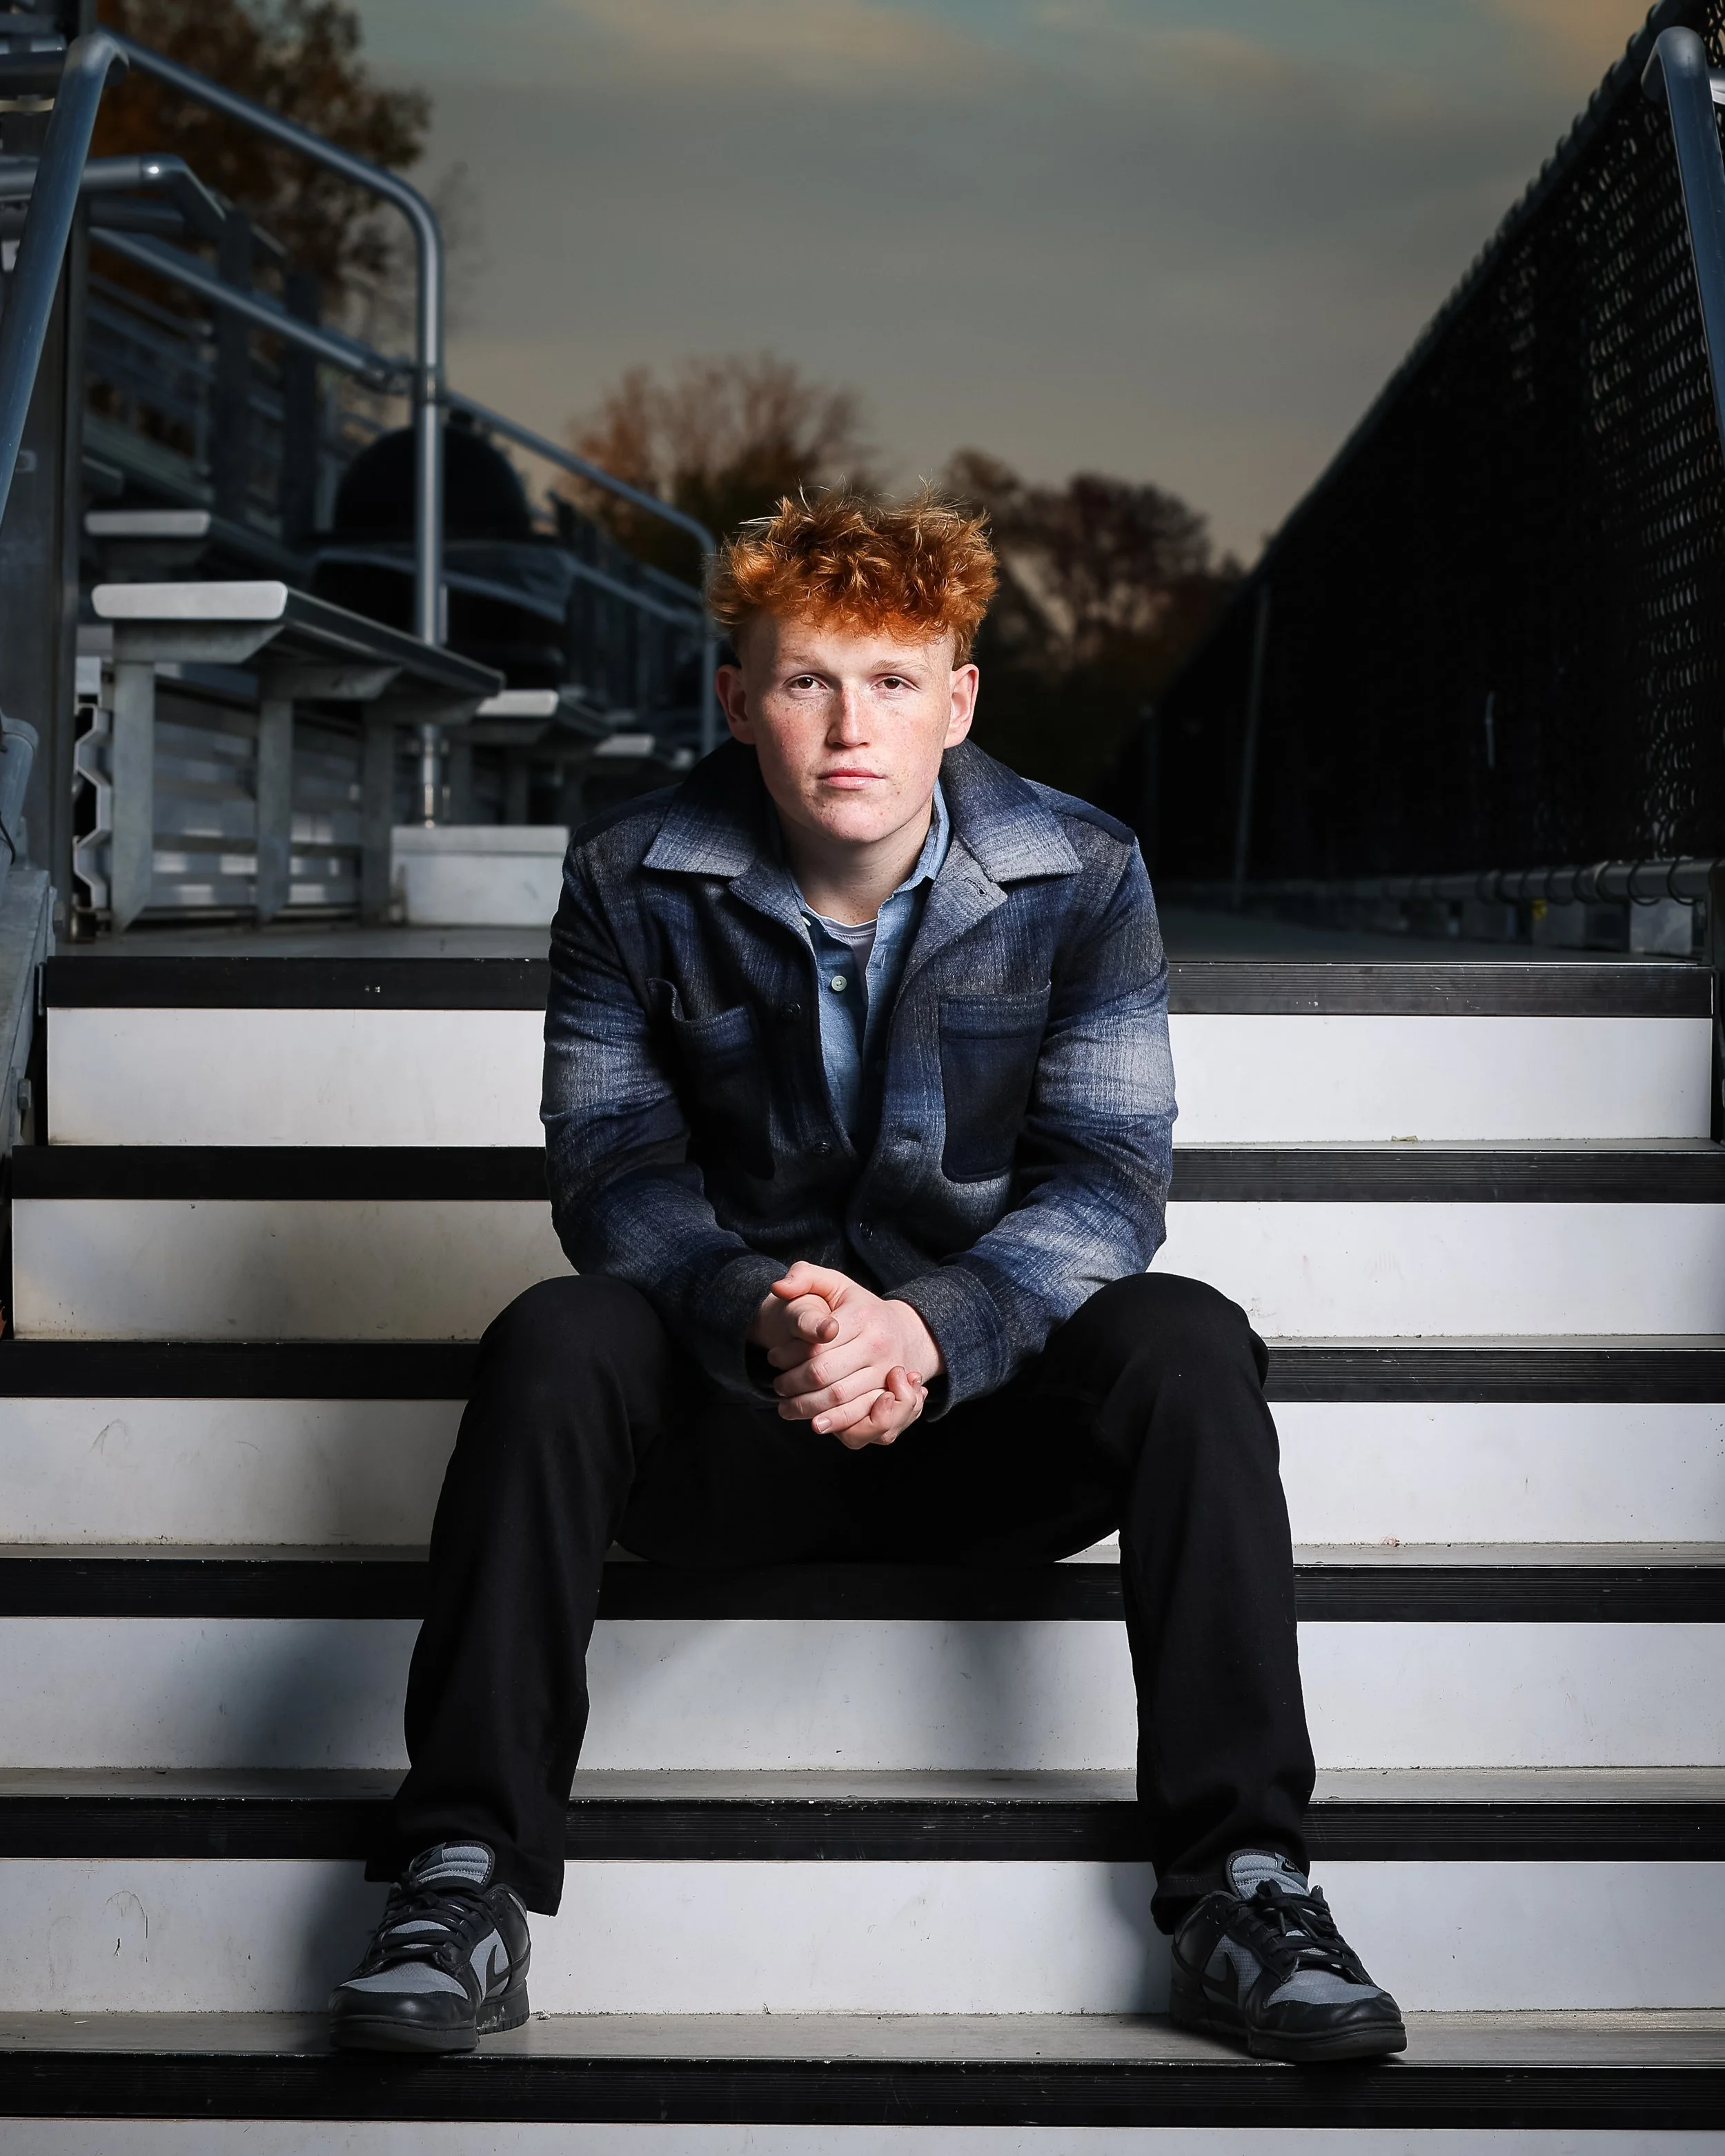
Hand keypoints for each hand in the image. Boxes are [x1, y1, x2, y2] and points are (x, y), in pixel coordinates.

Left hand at [757, 1261, 942, 1449]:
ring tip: (785, 1407)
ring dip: (806, 1408)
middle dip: (793, 1384)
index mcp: (862, 1316)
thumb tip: (778, 1288)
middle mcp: (878, 1345)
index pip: (816, 1342)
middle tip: (777, 1386)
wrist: (909, 1332)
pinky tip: (814, 1423)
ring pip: (839, 1399)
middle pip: (824, 1374)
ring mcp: (887, 1373)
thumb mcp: (836, 1284)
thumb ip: (804, 1277)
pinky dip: (836, 1424)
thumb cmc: (860, 1308)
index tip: (773, 1357)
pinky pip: (861, 1418)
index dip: (788, 1354)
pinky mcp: (891, 1395)